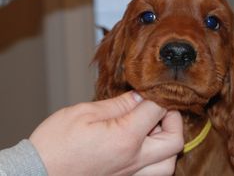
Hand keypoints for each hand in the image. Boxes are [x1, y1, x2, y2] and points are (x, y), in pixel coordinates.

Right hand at [29, 92, 183, 175]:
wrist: (36, 175)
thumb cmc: (55, 145)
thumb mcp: (84, 113)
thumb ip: (118, 104)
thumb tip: (140, 96)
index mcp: (125, 138)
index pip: (158, 110)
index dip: (160, 94)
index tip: (153, 89)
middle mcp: (133, 160)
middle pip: (174, 141)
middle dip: (172, 120)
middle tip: (158, 109)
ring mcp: (130, 175)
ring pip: (169, 164)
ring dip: (168, 143)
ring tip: (152, 129)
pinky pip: (153, 174)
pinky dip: (157, 160)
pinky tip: (143, 147)